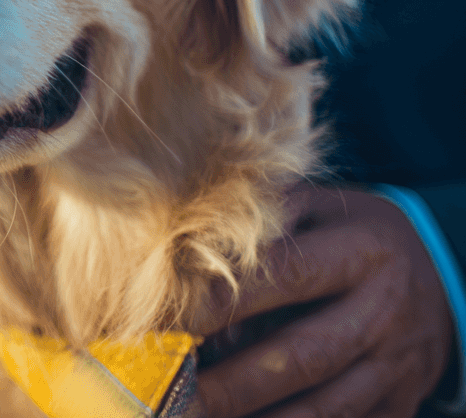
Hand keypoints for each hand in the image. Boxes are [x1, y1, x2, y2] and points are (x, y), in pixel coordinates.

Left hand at [192, 186, 453, 417]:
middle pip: (303, 354)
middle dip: (234, 380)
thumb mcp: (319, 207)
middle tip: (175, 392)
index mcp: (363, 250)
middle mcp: (385, 310)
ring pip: (326, 406)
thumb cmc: (351, 234)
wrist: (439, 275)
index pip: (285, 275)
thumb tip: (195, 243)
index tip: (167, 319)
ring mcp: (397, 365)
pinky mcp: (401, 402)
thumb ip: (265, 219)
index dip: (224, 299)